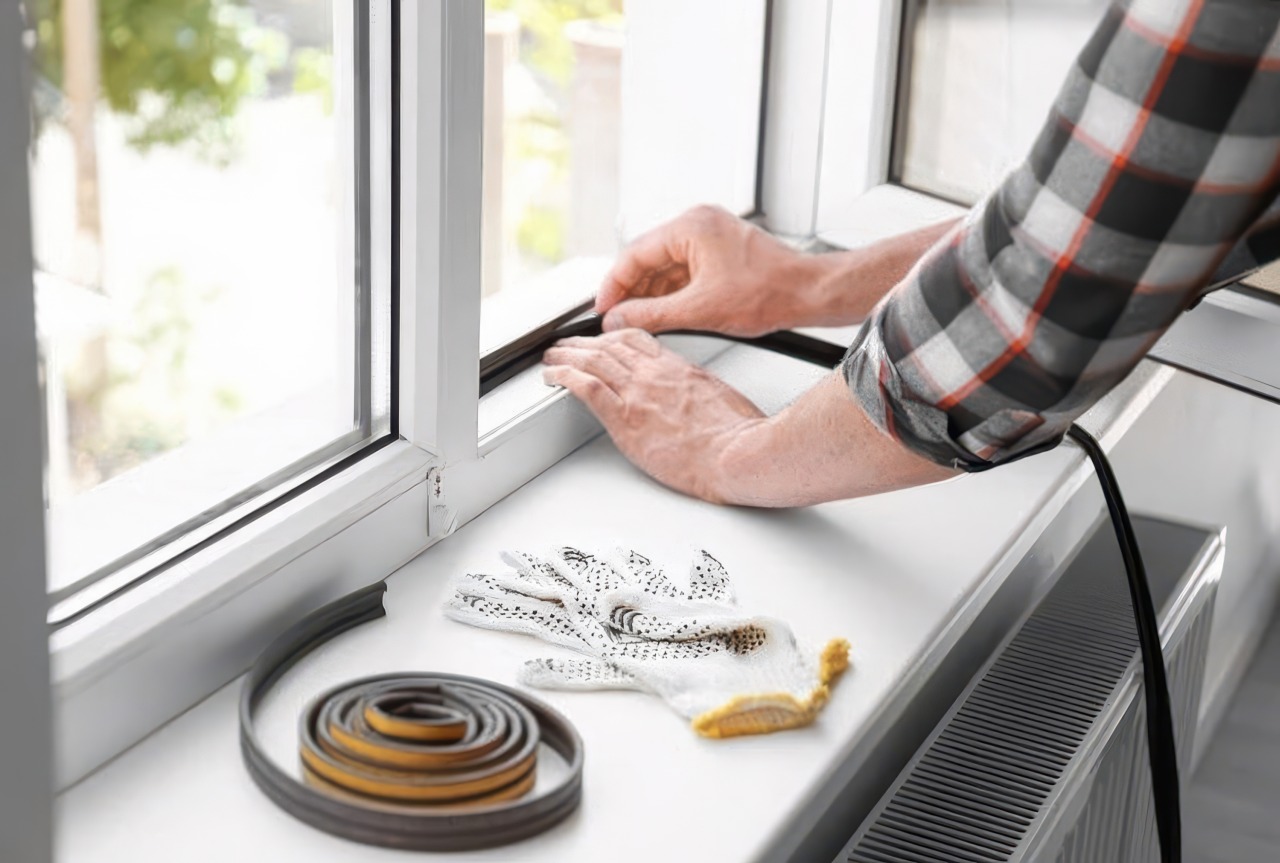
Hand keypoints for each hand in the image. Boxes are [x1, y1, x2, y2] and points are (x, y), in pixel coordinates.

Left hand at [542, 329, 763, 502]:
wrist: (737, 454)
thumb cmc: (739, 436)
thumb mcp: (723, 400)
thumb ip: (702, 394)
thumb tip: (699, 402)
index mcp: (680, 369)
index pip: (639, 341)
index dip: (614, 336)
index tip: (603, 339)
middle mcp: (655, 375)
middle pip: (610, 346)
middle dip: (584, 344)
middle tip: (568, 345)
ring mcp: (639, 393)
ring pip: (593, 360)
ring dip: (566, 355)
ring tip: (551, 357)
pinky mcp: (625, 418)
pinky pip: (587, 387)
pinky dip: (564, 376)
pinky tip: (552, 376)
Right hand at [595, 205, 833, 336]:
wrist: (809, 294)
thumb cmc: (769, 293)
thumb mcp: (699, 310)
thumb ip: (651, 315)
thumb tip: (619, 319)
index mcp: (690, 227)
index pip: (634, 255)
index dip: (613, 286)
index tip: (602, 310)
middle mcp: (698, 224)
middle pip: (648, 259)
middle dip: (632, 292)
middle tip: (617, 320)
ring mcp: (710, 236)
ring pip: (666, 267)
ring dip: (651, 294)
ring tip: (638, 322)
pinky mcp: (720, 251)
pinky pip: (684, 270)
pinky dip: (672, 292)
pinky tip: (663, 314)